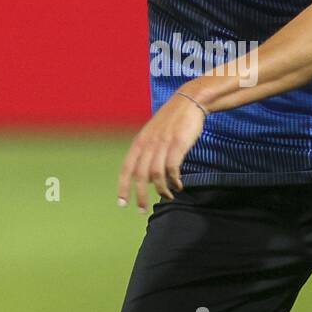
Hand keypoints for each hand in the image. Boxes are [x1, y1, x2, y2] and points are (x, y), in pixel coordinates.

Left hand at [117, 91, 206, 212]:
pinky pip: (172, 168)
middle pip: (140, 175)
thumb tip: (148, 179)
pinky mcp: (178, 144)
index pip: (126, 168)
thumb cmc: (172, 120)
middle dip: (140, 195)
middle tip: (143, 210)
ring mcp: (163, 144)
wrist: (189, 101)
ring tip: (168, 196)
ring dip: (161, 190)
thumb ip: (148, 154)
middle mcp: (148, 144)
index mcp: (140, 142)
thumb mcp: (153, 134)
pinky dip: (174, 181)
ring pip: (156, 174)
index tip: (122, 203)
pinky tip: (179, 186)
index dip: (123, 187)